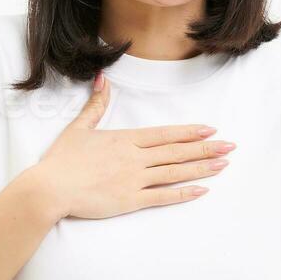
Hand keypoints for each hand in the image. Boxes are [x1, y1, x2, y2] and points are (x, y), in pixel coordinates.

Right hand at [32, 72, 234, 220]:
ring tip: (224, 164)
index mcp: (125, 139)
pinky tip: (202, 190)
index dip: (189, 132)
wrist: (50, 188)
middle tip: (230, 146)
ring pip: (175, 172)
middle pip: (176, 151)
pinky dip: (184, 193)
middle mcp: (135, 158)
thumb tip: (102, 79)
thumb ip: (95, 105)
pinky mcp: (130, 200)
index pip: (164, 134)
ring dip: (201, 168)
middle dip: (206, 148)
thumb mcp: (79, 128)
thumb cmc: (62, 160)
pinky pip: (163, 196)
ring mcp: (134, 179)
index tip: (210, 129)